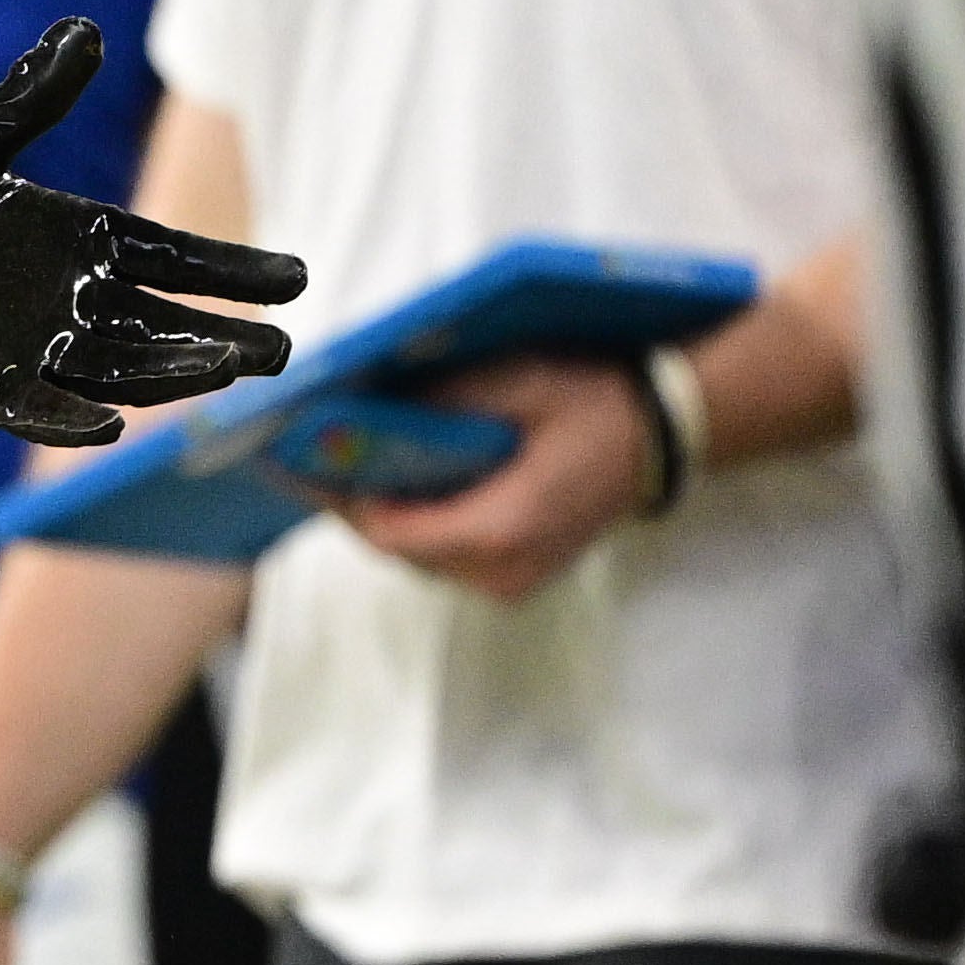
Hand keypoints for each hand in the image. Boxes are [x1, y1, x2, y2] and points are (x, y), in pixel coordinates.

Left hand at [0, 18, 302, 441]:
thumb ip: (29, 98)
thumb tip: (85, 28)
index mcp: (77, 241)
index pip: (171, 257)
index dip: (231, 270)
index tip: (295, 279)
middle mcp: (66, 300)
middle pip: (161, 322)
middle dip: (220, 335)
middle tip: (282, 349)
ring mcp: (26, 346)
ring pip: (116, 368)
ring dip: (168, 373)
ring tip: (224, 370)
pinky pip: (33, 407)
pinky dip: (68, 419)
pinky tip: (109, 426)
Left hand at [334, 352, 653, 605]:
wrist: (665, 436)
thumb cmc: (597, 403)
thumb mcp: (521, 382)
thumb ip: (445, 400)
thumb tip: (370, 408)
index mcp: (502, 529)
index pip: (392, 532)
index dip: (341, 502)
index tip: (300, 467)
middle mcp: (503, 572)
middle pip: (400, 549)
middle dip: (358, 506)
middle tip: (313, 461)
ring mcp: (513, 582)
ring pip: (422, 558)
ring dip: (388, 516)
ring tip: (349, 468)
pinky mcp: (518, 578)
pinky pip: (450, 557)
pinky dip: (422, 524)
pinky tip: (402, 484)